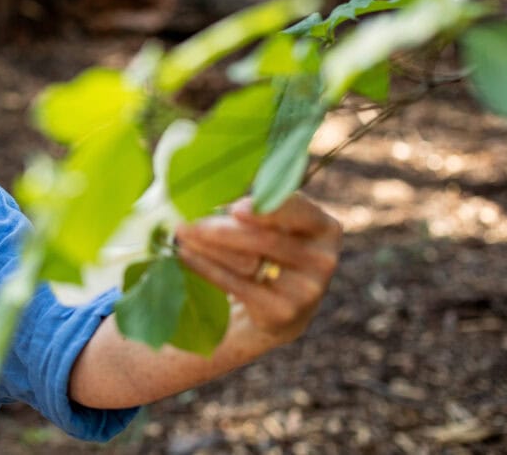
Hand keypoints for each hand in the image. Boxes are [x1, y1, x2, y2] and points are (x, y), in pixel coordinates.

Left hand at [176, 193, 341, 344]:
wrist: (278, 310)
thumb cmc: (269, 253)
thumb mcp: (273, 227)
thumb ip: (255, 209)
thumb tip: (213, 193)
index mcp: (324, 229)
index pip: (299, 211)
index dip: (267, 209)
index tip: (235, 209)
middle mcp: (322, 260)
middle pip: (266, 239)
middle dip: (221, 229)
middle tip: (186, 220)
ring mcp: (306, 290)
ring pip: (248, 262)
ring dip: (208, 246)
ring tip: (182, 233)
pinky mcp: (283, 313)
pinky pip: (238, 285)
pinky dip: (207, 268)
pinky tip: (186, 256)